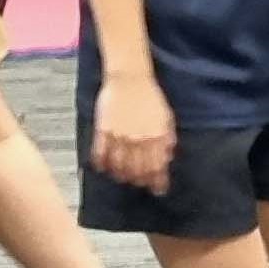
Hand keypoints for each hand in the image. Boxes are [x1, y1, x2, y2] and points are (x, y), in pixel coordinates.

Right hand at [91, 74, 175, 193]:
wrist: (129, 78)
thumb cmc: (150, 96)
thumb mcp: (166, 117)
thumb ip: (167, 138)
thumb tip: (167, 158)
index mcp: (156, 137)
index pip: (157, 167)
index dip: (158, 181)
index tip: (158, 189)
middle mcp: (138, 140)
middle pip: (138, 170)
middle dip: (140, 180)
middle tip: (140, 183)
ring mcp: (119, 136)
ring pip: (119, 166)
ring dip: (121, 175)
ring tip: (123, 177)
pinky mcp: (103, 130)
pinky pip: (100, 153)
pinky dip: (102, 164)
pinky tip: (104, 168)